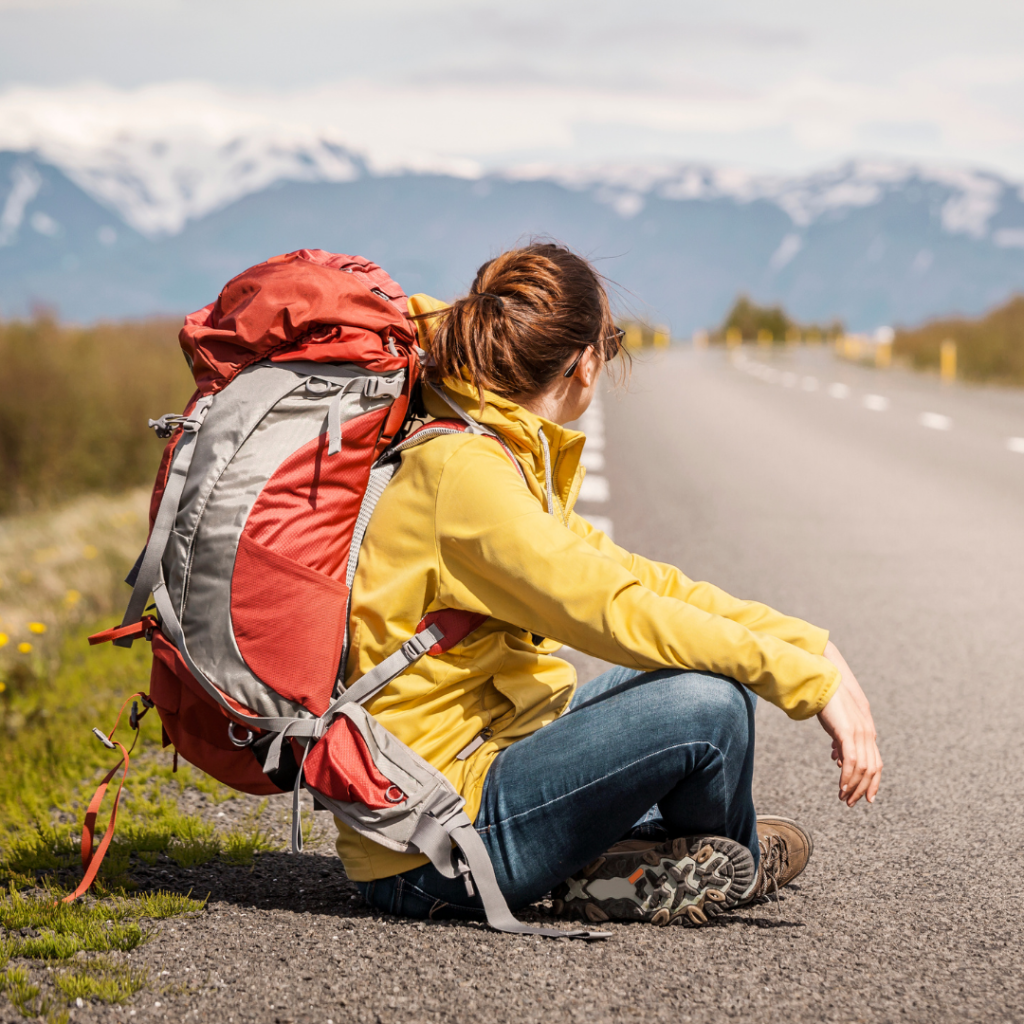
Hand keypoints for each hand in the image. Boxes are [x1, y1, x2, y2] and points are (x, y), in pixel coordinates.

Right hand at [816, 642, 882, 805]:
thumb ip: (841, 742)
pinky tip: (841, 786)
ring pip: (863, 769)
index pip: (876, 763)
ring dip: (853, 787)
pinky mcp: (849, 732)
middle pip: (873, 769)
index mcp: (867, 732)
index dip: (873, 782)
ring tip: (843, 798)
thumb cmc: (828, 701)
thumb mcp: (838, 725)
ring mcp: (860, 733)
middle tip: (852, 802)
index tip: (866, 797)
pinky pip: (852, 761)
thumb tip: (840, 759)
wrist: (823, 682)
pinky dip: (848, 777)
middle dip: (863, 789)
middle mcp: (868, 733)